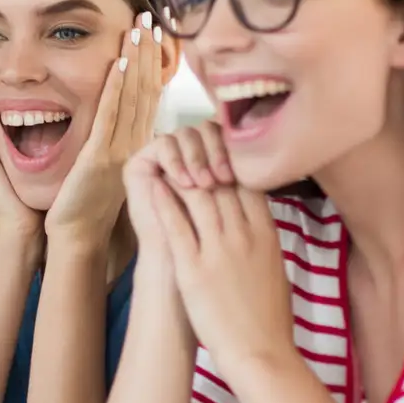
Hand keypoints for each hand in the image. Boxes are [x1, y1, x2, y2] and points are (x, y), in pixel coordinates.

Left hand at [46, 11, 164, 251]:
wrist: (79, 235)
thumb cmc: (90, 204)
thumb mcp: (112, 164)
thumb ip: (119, 138)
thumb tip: (125, 114)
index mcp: (138, 144)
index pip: (149, 94)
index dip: (153, 61)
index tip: (154, 31)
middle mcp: (135, 143)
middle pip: (146, 88)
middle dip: (148, 50)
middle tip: (150, 15)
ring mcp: (119, 149)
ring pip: (132, 96)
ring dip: (135, 59)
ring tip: (138, 27)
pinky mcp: (99, 157)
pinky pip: (109, 115)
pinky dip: (114, 87)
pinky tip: (119, 63)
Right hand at [125, 121, 235, 275]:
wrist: (172, 272)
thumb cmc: (207, 248)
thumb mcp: (232, 213)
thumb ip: (242, 185)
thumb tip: (262, 155)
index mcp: (210, 161)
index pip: (226, 137)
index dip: (234, 151)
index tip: (241, 174)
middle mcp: (186, 157)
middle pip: (208, 130)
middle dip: (217, 153)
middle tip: (222, 178)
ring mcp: (163, 160)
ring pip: (187, 134)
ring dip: (197, 156)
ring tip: (203, 183)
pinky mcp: (140, 164)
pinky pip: (164, 144)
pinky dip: (175, 159)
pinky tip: (185, 179)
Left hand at [149, 143, 293, 373]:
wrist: (260, 353)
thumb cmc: (271, 319)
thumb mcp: (277, 269)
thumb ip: (266, 242)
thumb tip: (258, 224)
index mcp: (268, 234)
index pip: (249, 186)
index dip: (231, 169)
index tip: (217, 163)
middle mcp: (244, 235)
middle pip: (222, 186)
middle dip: (205, 168)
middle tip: (190, 158)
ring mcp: (218, 249)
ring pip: (199, 198)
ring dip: (183, 177)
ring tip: (171, 165)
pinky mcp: (193, 266)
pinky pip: (177, 224)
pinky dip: (165, 202)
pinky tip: (156, 186)